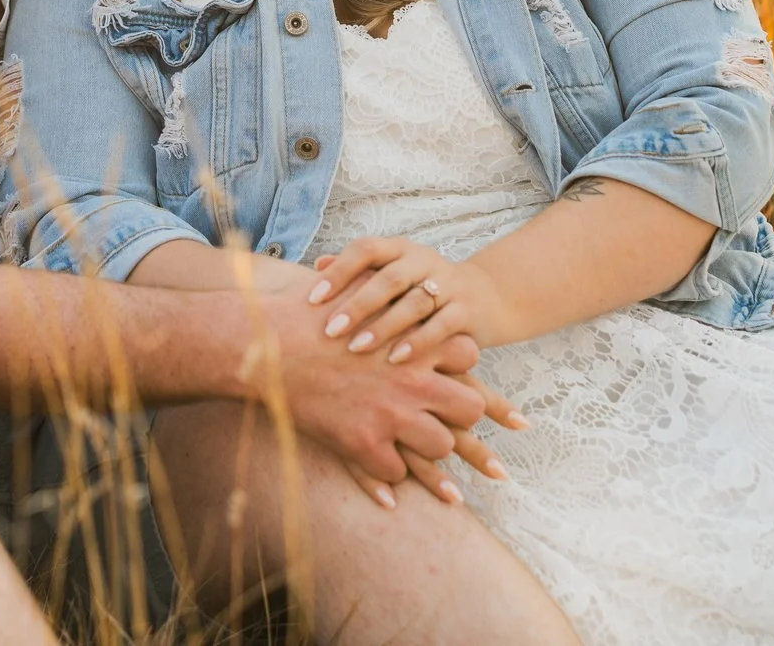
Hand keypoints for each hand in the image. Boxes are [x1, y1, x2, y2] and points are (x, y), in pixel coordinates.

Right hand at [246, 271, 517, 508]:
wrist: (265, 345)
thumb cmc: (307, 314)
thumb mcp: (356, 293)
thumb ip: (389, 296)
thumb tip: (404, 284)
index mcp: (412, 340)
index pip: (468, 359)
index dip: (482, 380)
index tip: (508, 411)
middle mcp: (411, 379)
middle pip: (466, 408)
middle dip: (469, 425)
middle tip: (479, 449)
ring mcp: (390, 413)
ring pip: (438, 445)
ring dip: (435, 455)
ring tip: (443, 477)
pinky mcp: (362, 443)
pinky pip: (395, 472)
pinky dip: (392, 478)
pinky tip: (390, 489)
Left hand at [310, 237, 510, 361]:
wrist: (487, 297)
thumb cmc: (423, 289)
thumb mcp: (393, 273)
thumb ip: (359, 270)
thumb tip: (317, 266)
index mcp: (400, 249)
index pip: (366, 249)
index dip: (339, 271)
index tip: (311, 299)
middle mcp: (424, 261)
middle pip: (388, 278)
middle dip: (357, 305)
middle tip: (329, 330)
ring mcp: (449, 284)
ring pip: (414, 302)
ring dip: (384, 326)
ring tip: (356, 348)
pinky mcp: (467, 311)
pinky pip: (442, 326)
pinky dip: (418, 343)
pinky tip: (396, 360)